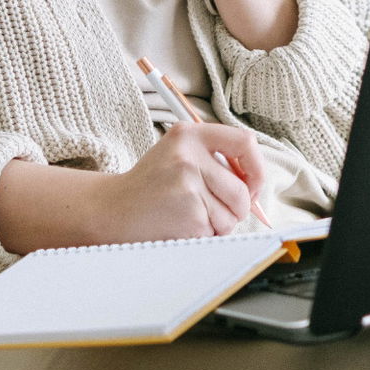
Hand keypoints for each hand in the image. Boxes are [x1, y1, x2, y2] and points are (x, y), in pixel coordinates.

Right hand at [90, 122, 266, 242]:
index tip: (250, 184)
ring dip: (219, 224)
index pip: (245, 142)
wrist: (113, 209)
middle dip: (236, 208)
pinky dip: (204, 235)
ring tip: (190, 215)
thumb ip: (214, 160)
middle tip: (211, 209)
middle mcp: (189, 156)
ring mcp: (188, 185)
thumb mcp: (178, 155)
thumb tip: (256, 184)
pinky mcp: (189, 214)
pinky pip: (216, 231)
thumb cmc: (151, 185)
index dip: (256, 168)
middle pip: (242, 190)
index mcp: (189, 135)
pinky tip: (181, 225)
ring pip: (233, 215)